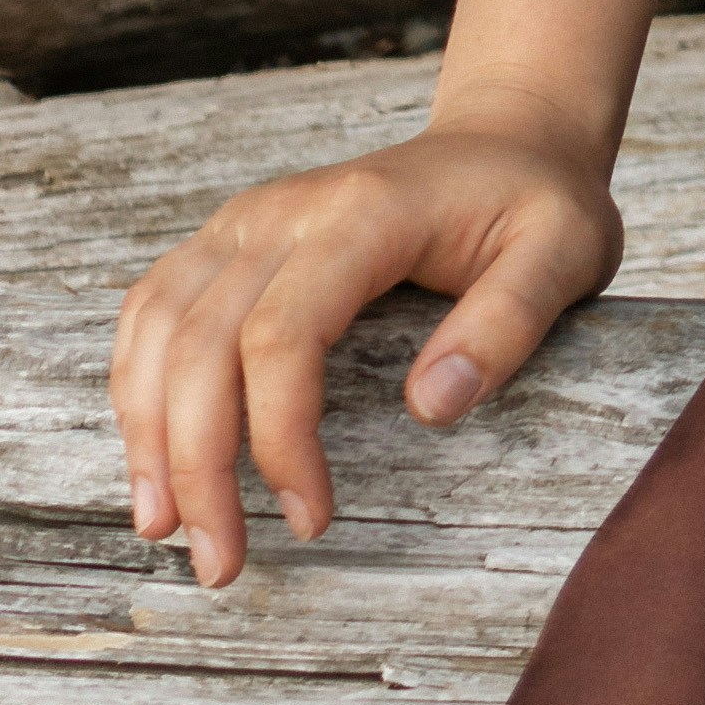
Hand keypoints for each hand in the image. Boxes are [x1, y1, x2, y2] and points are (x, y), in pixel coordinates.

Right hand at [107, 112, 622, 591]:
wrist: (506, 139)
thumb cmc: (537, 204)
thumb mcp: (566, 253)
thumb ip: (508, 324)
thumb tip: (430, 407)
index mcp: (362, 213)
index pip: (282, 335)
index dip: (280, 438)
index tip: (312, 519)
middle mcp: (285, 210)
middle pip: (202, 342)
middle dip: (197, 464)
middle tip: (221, 565)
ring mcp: (248, 219)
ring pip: (160, 325)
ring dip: (148, 431)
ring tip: (164, 527)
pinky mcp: (232, 238)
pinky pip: (155, 306)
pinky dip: (138, 381)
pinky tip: (151, 451)